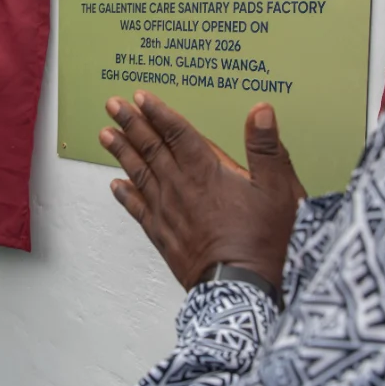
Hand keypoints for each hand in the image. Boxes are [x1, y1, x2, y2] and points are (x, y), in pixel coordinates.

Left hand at [100, 92, 305, 291]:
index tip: (141, 97)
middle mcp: (181, 188)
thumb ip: (266, 148)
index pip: (178, 133)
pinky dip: (125, 195)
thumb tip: (261, 111)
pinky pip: (138, 210)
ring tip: (106, 134)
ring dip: (122, 152)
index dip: (158, 113)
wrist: (240, 288)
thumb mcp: (278, 190)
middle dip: (131, 123)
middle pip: (152, 148)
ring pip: (139, 174)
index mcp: (207, 172)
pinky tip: (115, 185)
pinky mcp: (164, 237)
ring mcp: (168, 213)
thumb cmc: (263, 241)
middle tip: (113, 105)